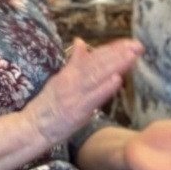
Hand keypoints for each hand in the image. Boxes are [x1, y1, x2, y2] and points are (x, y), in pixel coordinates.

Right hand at [22, 39, 140, 146]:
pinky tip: (117, 79)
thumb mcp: (58, 79)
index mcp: (69, 73)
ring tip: (132, 56)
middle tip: (137, 45)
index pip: (94, 57)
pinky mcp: (76, 111)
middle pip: (98, 64)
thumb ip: (73, 62)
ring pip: (97, 77)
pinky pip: (93, 98)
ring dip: (115, 66)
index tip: (129, 43)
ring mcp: (74, 95)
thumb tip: (80, 42)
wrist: (33, 127)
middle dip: (119, 54)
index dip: (112, 49)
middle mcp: (71, 81)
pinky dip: (105, 88)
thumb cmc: (47, 106)